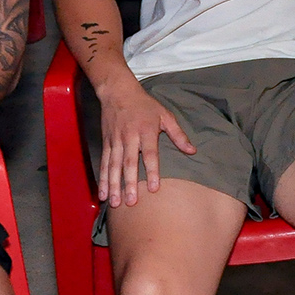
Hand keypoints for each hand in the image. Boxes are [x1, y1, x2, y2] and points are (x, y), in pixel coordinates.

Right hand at [96, 81, 196, 207]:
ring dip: (113, 185)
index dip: (152, 171)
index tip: (154, 188)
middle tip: (131, 202)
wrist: (118, 92)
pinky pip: (104, 163)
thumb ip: (178, 135)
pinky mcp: (106, 143)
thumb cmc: (145, 105)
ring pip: (113, 166)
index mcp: (146, 131)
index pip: (150, 154)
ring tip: (113, 203)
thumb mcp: (165, 115)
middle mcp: (129, 137)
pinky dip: (102, 179)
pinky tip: (102, 193)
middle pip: (129, 163)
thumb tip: (193, 151)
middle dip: (128, 183)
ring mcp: (116, 141)